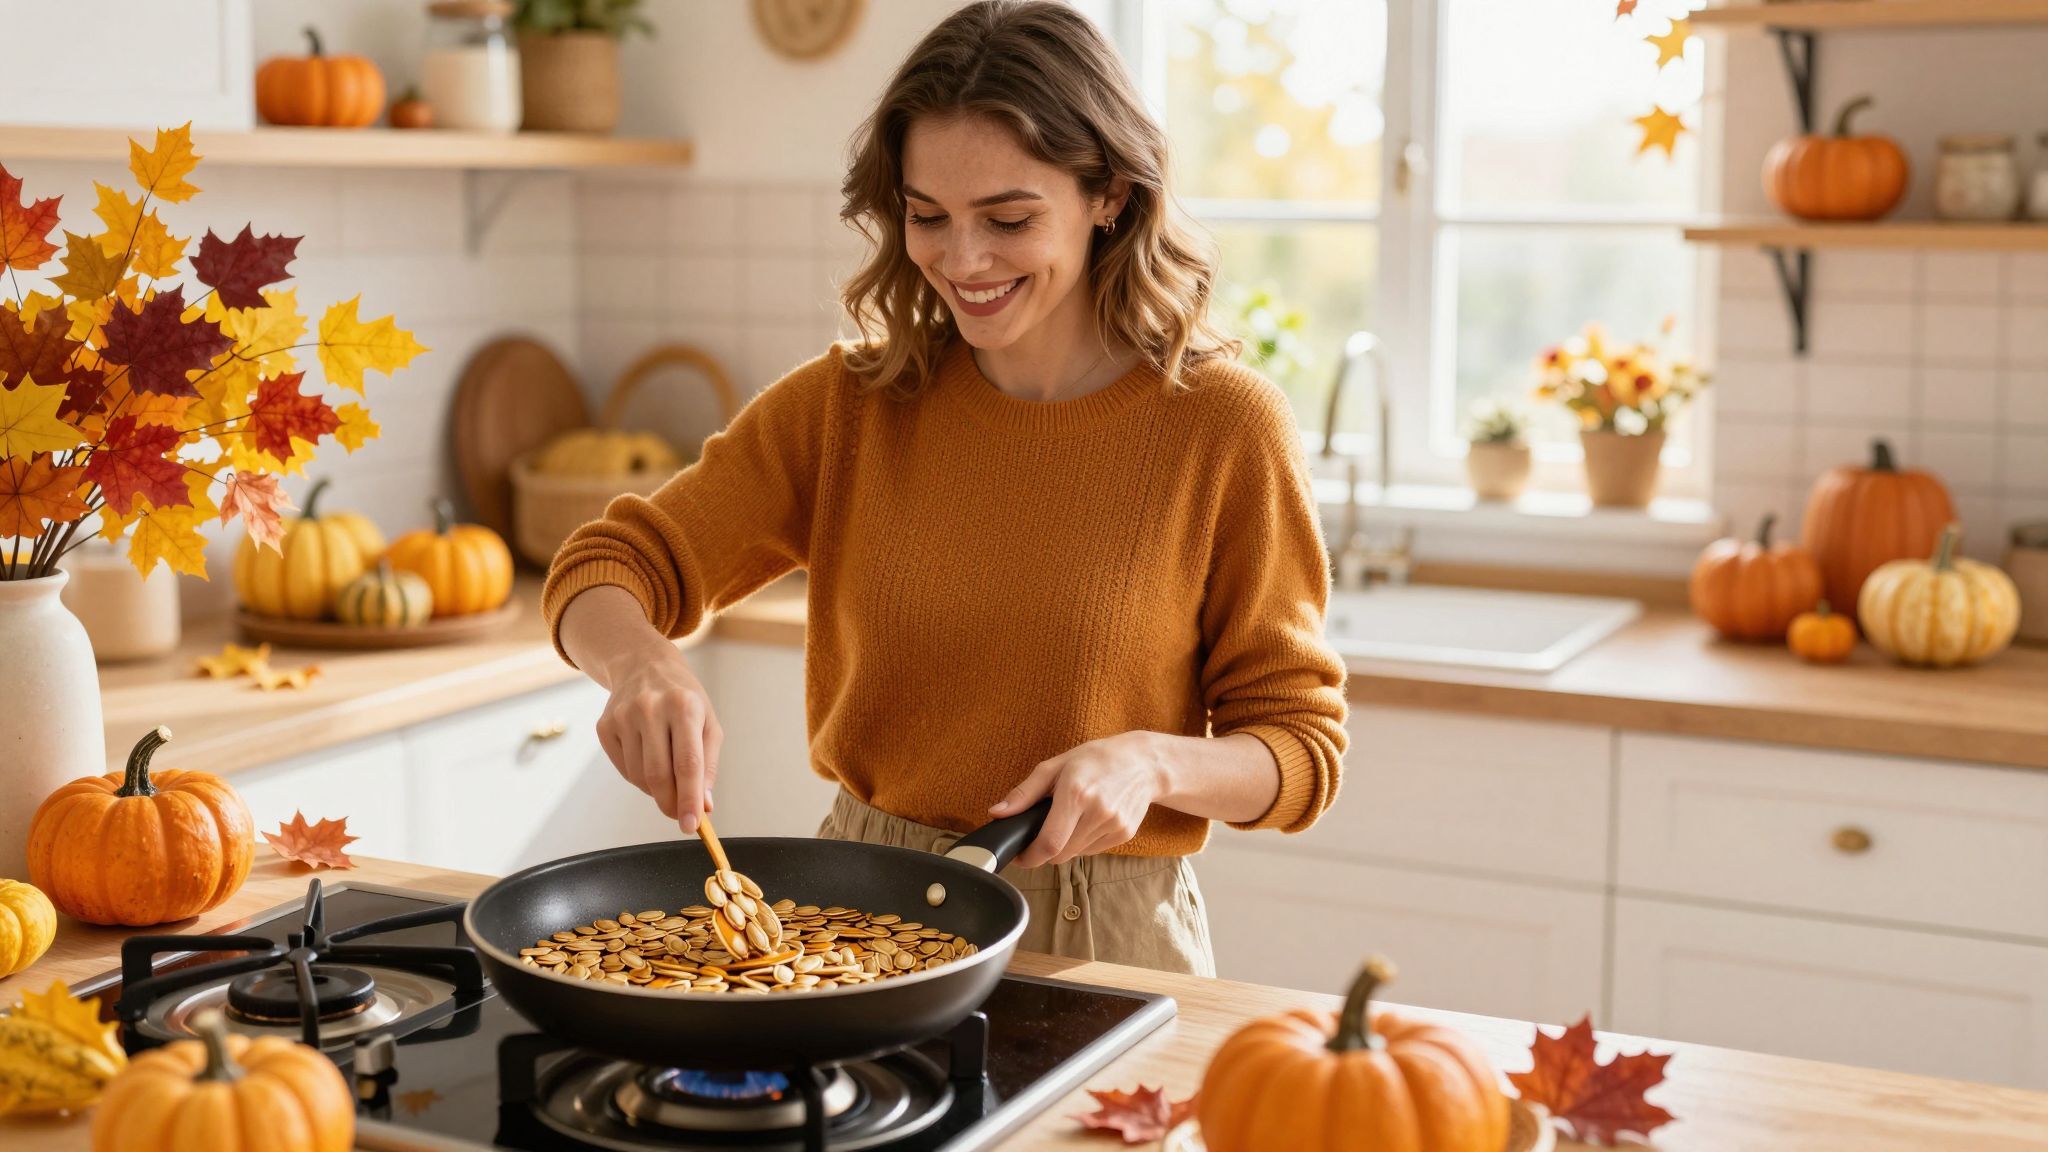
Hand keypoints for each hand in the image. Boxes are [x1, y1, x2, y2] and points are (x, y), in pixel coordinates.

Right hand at [594, 640, 721, 834]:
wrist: (644, 665)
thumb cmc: (684, 699)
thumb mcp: (708, 722)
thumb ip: (708, 765)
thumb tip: (705, 806)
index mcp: (684, 707)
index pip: (687, 763)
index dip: (689, 799)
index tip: (691, 826)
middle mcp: (650, 708)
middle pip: (659, 775)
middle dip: (671, 804)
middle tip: (679, 816)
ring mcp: (622, 716)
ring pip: (639, 777)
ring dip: (656, 789)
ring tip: (667, 774)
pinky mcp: (604, 726)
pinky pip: (623, 769)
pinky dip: (638, 777)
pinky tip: (648, 758)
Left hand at [990, 731, 1169, 868]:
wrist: (1143, 763)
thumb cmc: (1095, 759)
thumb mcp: (1055, 766)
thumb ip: (1024, 793)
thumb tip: (997, 813)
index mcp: (1075, 794)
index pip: (1049, 843)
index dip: (1030, 857)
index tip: (1020, 856)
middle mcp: (1097, 812)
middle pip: (1061, 854)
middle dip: (1044, 851)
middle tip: (1040, 834)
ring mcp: (1113, 826)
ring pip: (1076, 854)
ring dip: (1064, 846)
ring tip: (1069, 820)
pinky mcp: (1124, 834)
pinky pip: (1093, 850)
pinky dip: (1082, 843)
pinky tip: (1087, 821)